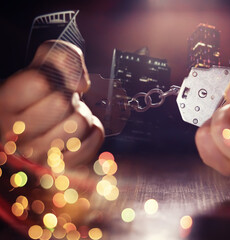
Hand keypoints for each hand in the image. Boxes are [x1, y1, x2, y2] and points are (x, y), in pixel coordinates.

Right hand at [0, 40, 103, 167]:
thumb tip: (80, 83)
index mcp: (3, 105)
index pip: (39, 82)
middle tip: (59, 103)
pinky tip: (80, 131)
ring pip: (80, 122)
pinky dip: (94, 129)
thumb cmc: (42, 94)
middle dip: (67, 96)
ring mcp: (40, 156)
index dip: (53, 77)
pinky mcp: (65, 166)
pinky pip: (95, 137)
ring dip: (82, 114)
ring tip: (68, 118)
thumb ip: (62, 57)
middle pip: (61, 103)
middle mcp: (15, 135)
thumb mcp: (44, 64)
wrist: (44, 125)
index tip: (49, 83)